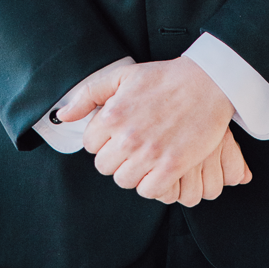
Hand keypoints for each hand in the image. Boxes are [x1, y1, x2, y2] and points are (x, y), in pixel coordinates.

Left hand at [58, 57, 251, 202]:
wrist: (206, 82)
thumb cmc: (163, 78)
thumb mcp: (122, 76)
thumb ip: (88, 95)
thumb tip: (62, 116)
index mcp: (113, 114)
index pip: (90, 145)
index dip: (103, 140)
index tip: (118, 132)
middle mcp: (128, 136)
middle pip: (105, 167)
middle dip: (116, 157)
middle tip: (132, 145)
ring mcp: (150, 153)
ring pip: (124, 181)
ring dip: (133, 171)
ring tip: (145, 156)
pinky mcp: (172, 166)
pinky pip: (149, 190)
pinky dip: (152, 183)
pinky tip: (158, 168)